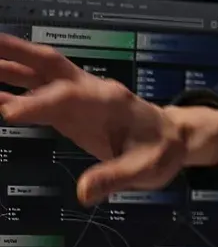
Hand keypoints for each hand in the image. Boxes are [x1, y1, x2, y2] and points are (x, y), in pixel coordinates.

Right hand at [0, 33, 185, 205]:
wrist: (171, 137)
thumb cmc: (161, 150)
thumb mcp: (148, 168)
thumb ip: (116, 177)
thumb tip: (85, 192)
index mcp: (111, 101)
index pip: (70, 96)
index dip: (39, 103)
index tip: (8, 112)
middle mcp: (91, 91)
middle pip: (51, 65)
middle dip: (18, 53)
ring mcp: (78, 97)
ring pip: (40, 74)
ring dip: (8, 64)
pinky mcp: (68, 109)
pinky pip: (35, 95)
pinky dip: (10, 91)